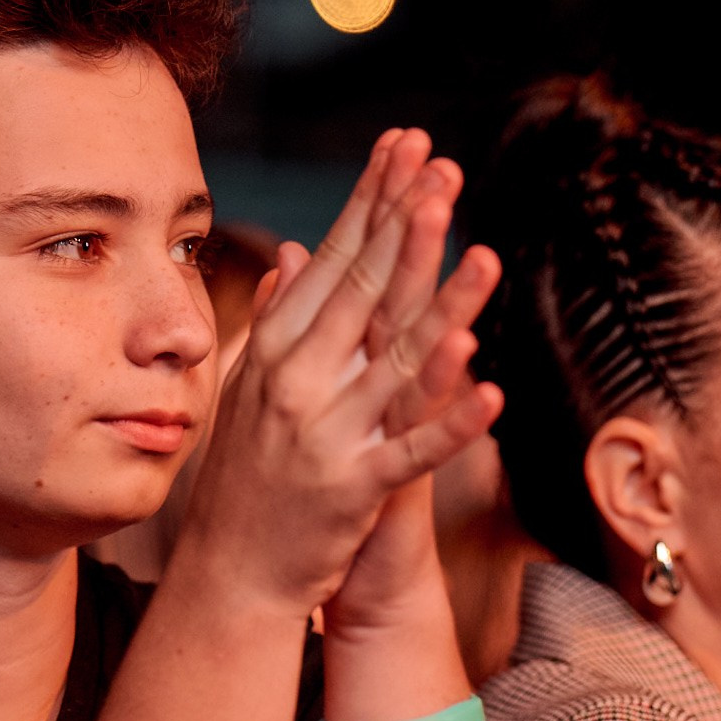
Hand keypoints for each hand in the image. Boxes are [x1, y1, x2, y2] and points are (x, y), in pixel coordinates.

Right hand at [170, 129, 502, 617]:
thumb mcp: (251, 386)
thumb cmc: (246, 477)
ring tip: (488, 259)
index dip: (373, 201)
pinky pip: (411, 452)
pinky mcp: (352, 490)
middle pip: (365, 293)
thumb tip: (301, 254)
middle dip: (408, 227)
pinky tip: (492, 393)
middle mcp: (296, 383)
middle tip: (445, 169)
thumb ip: (280, 319)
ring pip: (397, 363)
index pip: (334, 260)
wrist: (229, 574)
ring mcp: (325, 436)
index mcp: (275, 351)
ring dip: (446, 311)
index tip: (406, 146)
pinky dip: (451, 423)